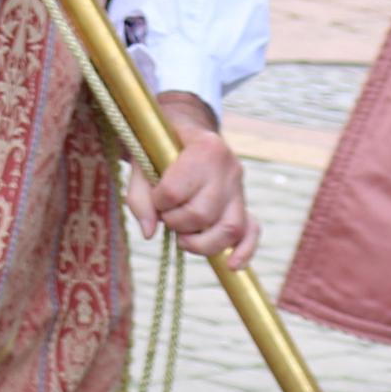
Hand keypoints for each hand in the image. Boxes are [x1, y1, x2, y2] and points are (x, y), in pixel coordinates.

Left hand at [138, 96, 256, 266]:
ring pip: (229, 228)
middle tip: (166, 215)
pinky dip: (244, 251)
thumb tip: (150, 232)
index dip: (158, 201)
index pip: (176, 191)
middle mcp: (228, 167)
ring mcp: (239, 187)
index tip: (155, 196)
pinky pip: (251, 231)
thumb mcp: (142, 158)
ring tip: (183, 239)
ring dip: (201, 243)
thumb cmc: (161, 144)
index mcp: (204, 147)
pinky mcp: (243, 203)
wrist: (185, 127)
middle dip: (176, 223)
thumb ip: (139, 195)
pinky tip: (231, 265)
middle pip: (202, 214)